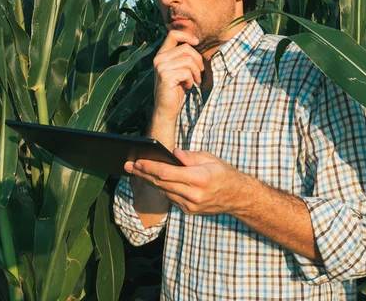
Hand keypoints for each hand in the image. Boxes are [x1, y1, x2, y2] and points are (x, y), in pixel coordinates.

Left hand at [124, 149, 241, 215]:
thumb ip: (190, 157)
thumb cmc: (223, 173)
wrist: (237, 197)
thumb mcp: (210, 158)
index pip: (167, 173)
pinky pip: (169, 198)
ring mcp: (190, 206)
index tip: (137, 161)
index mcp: (199, 179)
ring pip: (163, 192)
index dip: (150, 167)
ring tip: (135, 171)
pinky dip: (159, 188)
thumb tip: (173, 153)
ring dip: (148, 181)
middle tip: (128, 165)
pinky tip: (150, 180)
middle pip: (161, 183)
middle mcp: (193, 195)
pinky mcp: (188, 211)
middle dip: (143, 173)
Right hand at [152, 30, 203, 120]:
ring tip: (195, 80)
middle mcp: (159, 58)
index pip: (173, 34)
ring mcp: (161, 67)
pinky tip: (188, 86)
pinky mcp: (165, 76)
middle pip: (186, 48)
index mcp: (161, 54)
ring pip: (188, 60)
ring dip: (196, 71)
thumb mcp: (179, 69)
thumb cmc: (176, 89)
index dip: (187, 35)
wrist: (166, 109)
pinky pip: (187, 72)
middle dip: (198, 60)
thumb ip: (183, 56)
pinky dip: (191, 80)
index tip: (197, 42)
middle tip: (200, 72)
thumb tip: (196, 42)